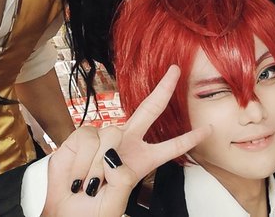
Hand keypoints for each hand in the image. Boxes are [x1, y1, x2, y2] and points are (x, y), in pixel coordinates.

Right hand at [43, 66, 211, 216]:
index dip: (190, 138)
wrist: (66, 211)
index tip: (208, 128)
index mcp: (142, 160)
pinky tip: (77, 174)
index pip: (171, 147)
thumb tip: (113, 156)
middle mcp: (126, 143)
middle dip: (163, 89)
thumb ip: (120, 176)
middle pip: (150, 109)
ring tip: (89, 184)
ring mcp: (104, 136)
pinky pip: (90, 138)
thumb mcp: (116, 200)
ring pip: (112, 134)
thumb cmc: (93, 210)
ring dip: (98, 166)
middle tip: (175, 71)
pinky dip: (83, 160)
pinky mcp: (83, 134)